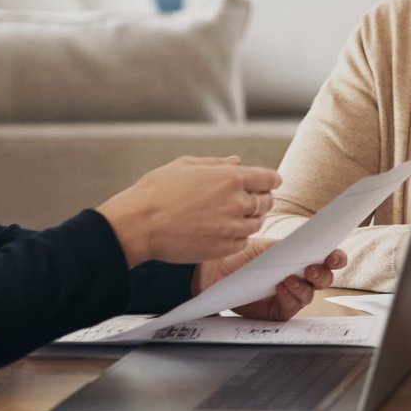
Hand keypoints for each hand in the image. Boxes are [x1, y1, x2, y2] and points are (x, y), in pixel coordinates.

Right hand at [96, 156, 282, 267]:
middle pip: (267, 201)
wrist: (139, 224)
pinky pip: (243, 241)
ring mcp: (232, 227)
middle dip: (262, 198)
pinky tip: (225, 231)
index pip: (269, 179)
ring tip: (234, 215)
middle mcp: (237, 202)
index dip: (271, 180)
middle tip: (251, 199)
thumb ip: (216, 164)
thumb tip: (237, 161)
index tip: (269, 183)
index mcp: (230, 177)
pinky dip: (238, 236)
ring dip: (251, 218)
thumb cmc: (157, 191)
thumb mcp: (186, 165)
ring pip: (257, 223)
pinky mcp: (224, 248)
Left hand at [195, 240, 348, 320]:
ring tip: (288, 279)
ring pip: (309, 294)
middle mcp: (301, 277)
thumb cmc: (243, 255)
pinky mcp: (280, 310)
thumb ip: (292, 248)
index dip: (336, 258)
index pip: (329, 259)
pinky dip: (289, 297)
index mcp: (303, 257)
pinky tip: (280, 289)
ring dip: (303, 287)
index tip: (334, 257)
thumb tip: (311, 247)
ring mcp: (292, 294)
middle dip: (322, 274)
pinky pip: (292, 307)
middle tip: (312, 269)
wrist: (217, 271)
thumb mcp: (269, 247)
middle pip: (324, 279)